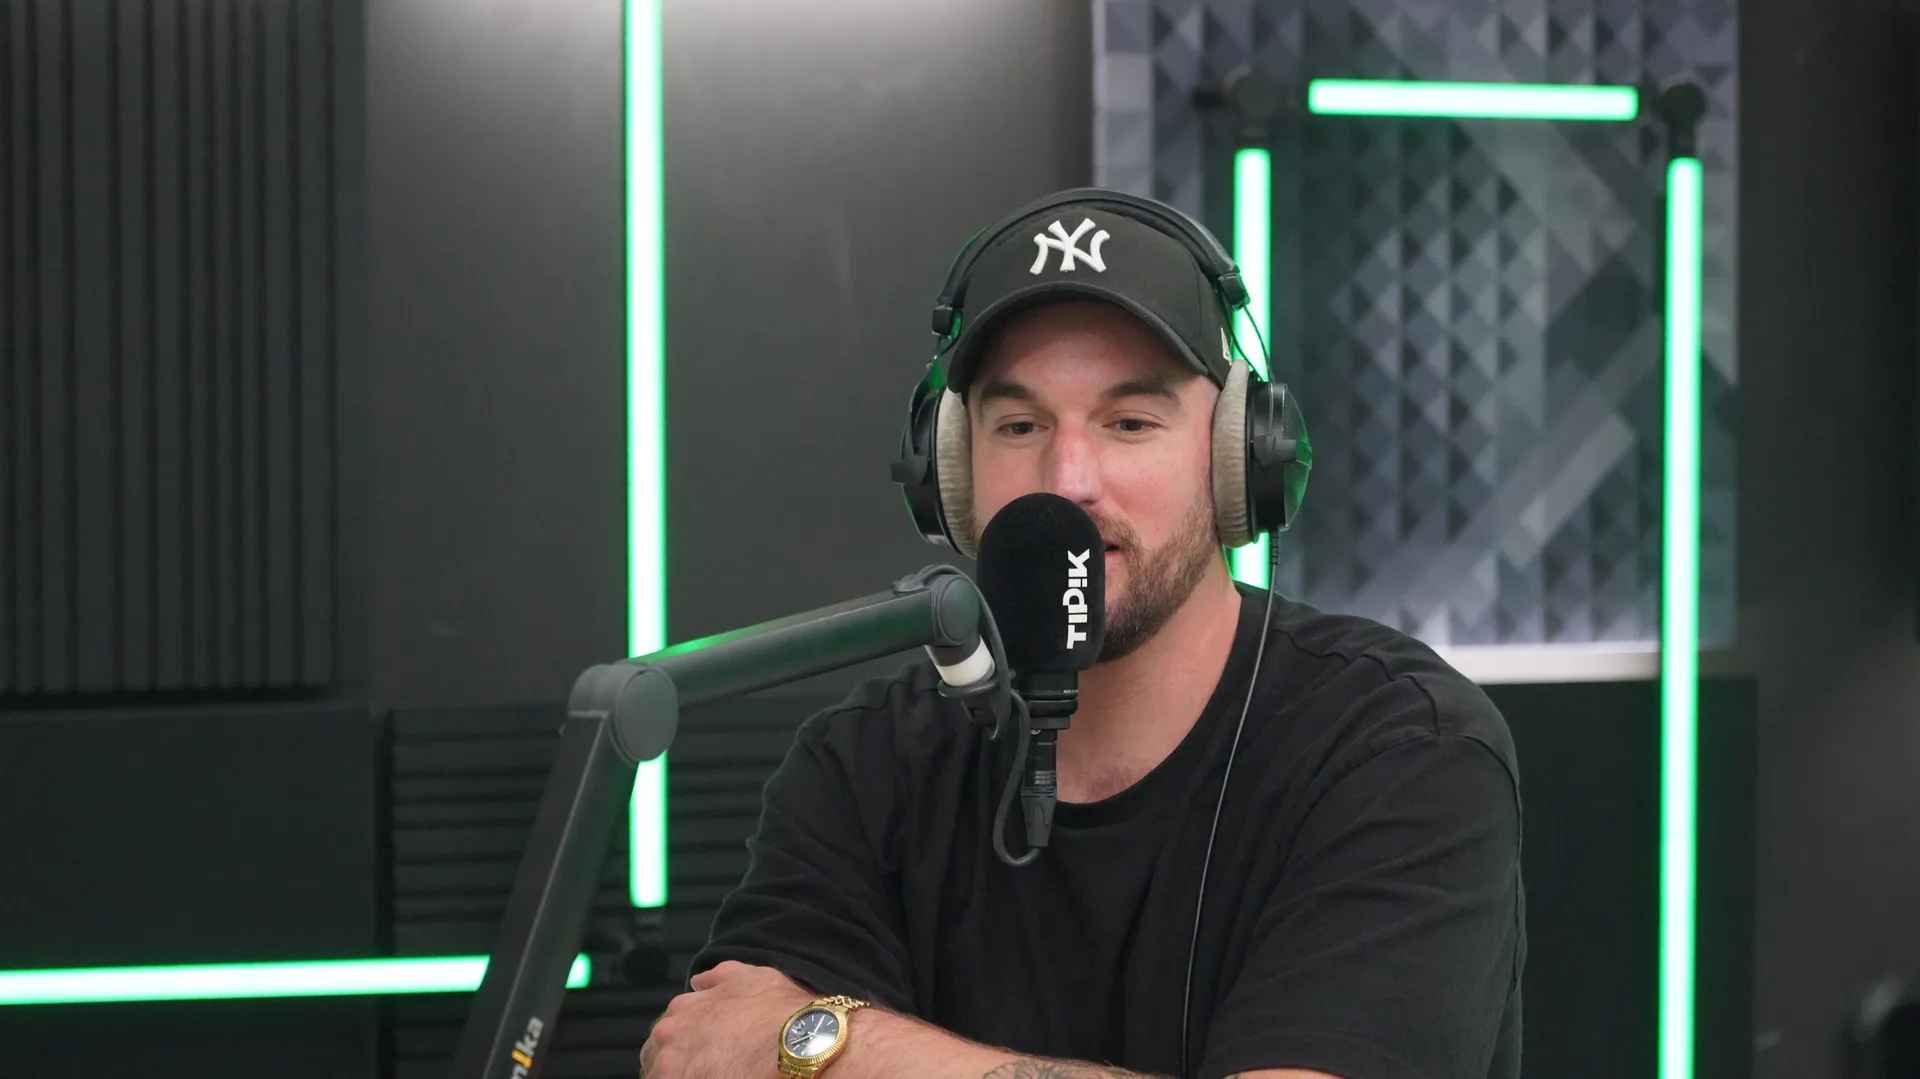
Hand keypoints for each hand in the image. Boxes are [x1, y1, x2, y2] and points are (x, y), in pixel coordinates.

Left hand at [640, 960, 815, 1078]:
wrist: (800, 1042)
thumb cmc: (779, 1011)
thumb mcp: (751, 977)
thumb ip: (718, 978)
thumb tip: (699, 981)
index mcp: (681, 1010)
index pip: (667, 1034)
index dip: (686, 1045)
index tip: (704, 1053)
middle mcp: (669, 1037)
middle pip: (659, 1058)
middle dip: (680, 1063)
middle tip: (710, 1068)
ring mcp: (672, 1069)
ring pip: (664, 1076)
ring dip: (684, 1075)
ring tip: (718, 1076)